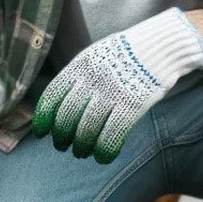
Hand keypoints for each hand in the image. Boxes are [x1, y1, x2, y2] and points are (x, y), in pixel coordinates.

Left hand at [32, 8, 202, 163]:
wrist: (161, 44)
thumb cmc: (125, 54)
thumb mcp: (95, 56)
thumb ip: (78, 77)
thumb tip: (59, 103)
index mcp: (80, 65)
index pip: (53, 95)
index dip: (44, 117)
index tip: (42, 132)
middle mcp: (92, 79)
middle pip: (67, 116)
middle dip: (62, 136)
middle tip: (63, 146)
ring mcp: (113, 92)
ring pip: (87, 128)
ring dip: (81, 146)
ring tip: (81, 152)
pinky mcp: (133, 103)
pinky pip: (113, 133)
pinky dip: (105, 149)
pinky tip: (103, 157)